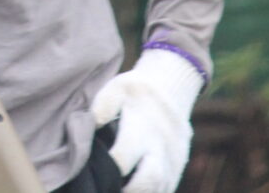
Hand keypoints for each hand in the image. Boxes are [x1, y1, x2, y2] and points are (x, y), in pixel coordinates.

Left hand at [91, 48, 204, 192]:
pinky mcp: (178, 167)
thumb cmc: (137, 90)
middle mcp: (161, 147)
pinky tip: (134, 188)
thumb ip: (102, 107)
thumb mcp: (116, 88)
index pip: (125, 156)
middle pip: (151, 179)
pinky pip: (168, 187)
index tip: (96, 168)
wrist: (172, 87)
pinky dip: (152, 191)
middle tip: (109, 186)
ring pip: (161, 187)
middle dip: (131, 190)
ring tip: (119, 187)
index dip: (110, 166)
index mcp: (142, 127)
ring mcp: (173, 159)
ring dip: (142, 192)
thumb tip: (90, 125)